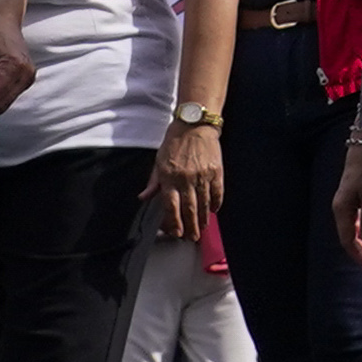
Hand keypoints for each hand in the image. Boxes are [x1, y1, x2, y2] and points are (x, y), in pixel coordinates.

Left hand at [149, 110, 227, 239]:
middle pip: (189, 209)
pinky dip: (216, 203)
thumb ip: (154, 181)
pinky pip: (217, 192)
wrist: (195, 123)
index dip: (174, 223)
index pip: (171, 207)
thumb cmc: (175, 141)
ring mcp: (202, 175)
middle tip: (192, 237)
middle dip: (191, 226)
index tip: (177, 233)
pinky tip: (214, 210)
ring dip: (203, 218)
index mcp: (169, 177)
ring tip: (203, 228)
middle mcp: (186, 179)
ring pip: (203, 204)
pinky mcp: (216, 170)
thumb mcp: (159, 160)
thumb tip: (144, 197)